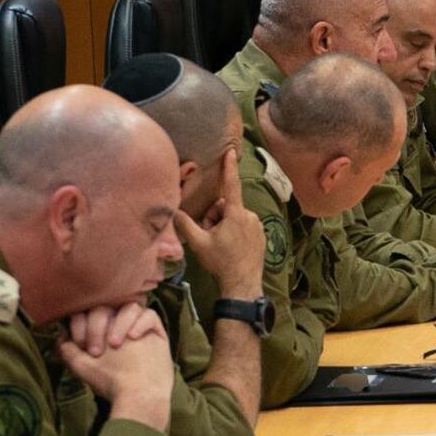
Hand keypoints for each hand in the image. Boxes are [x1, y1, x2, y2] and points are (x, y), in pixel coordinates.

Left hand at [57, 303, 172, 419]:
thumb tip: (62, 332)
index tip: (81, 345)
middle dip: (96, 327)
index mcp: (100, 331)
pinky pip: (150, 315)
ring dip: (119, 322)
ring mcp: (138, 328)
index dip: (81, 324)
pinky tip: (133, 337)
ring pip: (128, 307)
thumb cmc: (109, 383)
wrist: (137, 396)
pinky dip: (140, 322)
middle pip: (105, 308)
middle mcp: (118, 326)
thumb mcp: (81, 365)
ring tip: (116, 344)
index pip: (87, 312)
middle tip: (96, 351)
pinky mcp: (156, 333)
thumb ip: (67, 348)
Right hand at [172, 151, 264, 298]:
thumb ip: (184, 223)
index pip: (231, 185)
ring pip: (234, 217)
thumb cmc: (221, 262)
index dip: (229, 167)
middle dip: (214, 217)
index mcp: (236, 214)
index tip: (231, 151)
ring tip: (220, 243)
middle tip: (210, 235)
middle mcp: (250, 216)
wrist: (243, 284)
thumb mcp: (198, 243)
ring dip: (223, 225)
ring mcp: (258, 225)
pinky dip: (234, 231)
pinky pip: (243, 226)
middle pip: (225, 207)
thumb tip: (173, 210)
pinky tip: (231, 247)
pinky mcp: (261, 234)